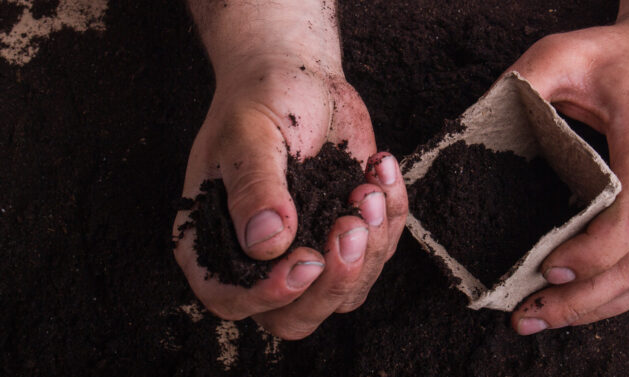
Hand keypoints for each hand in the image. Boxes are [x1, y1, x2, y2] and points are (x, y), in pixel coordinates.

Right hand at [173, 0, 407, 339]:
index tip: (307, 261)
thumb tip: (267, 243)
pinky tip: (379, 167)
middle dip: (333, 282)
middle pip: (295, 317)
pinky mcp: (349, 236)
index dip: (267, 296)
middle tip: (350, 224)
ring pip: (345, 293)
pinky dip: (391, 215)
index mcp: (215, 241)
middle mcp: (261, 259)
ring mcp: (309, 252)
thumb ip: (255, 188)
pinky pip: (380, 251)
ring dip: (369, 247)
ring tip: (368, 186)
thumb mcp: (248, 135)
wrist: (298, 76)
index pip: (231, 299)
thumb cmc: (259, 100)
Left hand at [510, 0, 628, 334]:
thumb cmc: (622, 55)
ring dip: (599, 308)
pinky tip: (581, 303)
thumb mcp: (564, 53)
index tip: (547, 267)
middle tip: (529, 313)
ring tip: (545, 317)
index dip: (593, 252)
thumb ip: (522, 84)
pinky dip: (618, 295)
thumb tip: (469, 129)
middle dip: (583, 300)